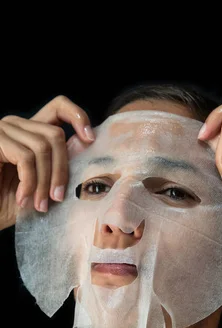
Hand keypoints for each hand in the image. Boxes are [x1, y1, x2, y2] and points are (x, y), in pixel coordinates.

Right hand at [0, 95, 94, 230]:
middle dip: (61, 170)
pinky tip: (23, 200)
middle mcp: (16, 125)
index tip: (91, 140)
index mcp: (30, 131)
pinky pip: (25, 158)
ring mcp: (3, 130)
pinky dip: (29, 183)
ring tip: (40, 205)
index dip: (78, 116)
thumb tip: (87, 151)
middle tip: (57, 198)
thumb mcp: (41, 185)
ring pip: (42, 148)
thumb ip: (59, 166)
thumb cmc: (8, 202)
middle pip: (55, 135)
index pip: (59, 107)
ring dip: (45, 182)